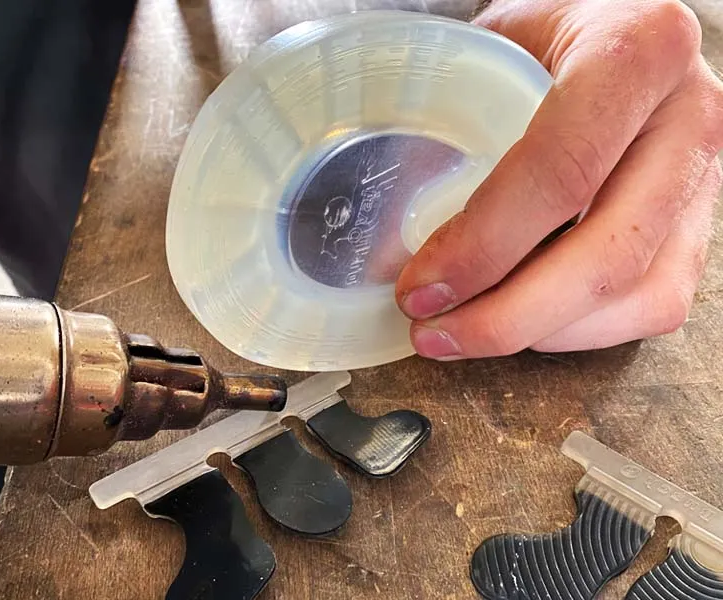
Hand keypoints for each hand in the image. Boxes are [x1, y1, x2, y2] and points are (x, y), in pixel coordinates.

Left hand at [395, 0, 722, 359]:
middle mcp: (688, 120)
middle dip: (506, 316)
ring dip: (538, 334)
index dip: (483, 246)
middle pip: (605, 254)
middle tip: (432, 332)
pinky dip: (578, 332)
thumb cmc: (544, 40)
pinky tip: (520, 322)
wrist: (612, 35)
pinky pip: (652, 306)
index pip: (559, 169)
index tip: (420, 288)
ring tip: (462, 334)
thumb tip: (385, 242)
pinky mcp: (697, 227)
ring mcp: (703, 180)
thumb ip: (448, 124)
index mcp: (637, 53)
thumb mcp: (491, 48)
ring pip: (635, 295)